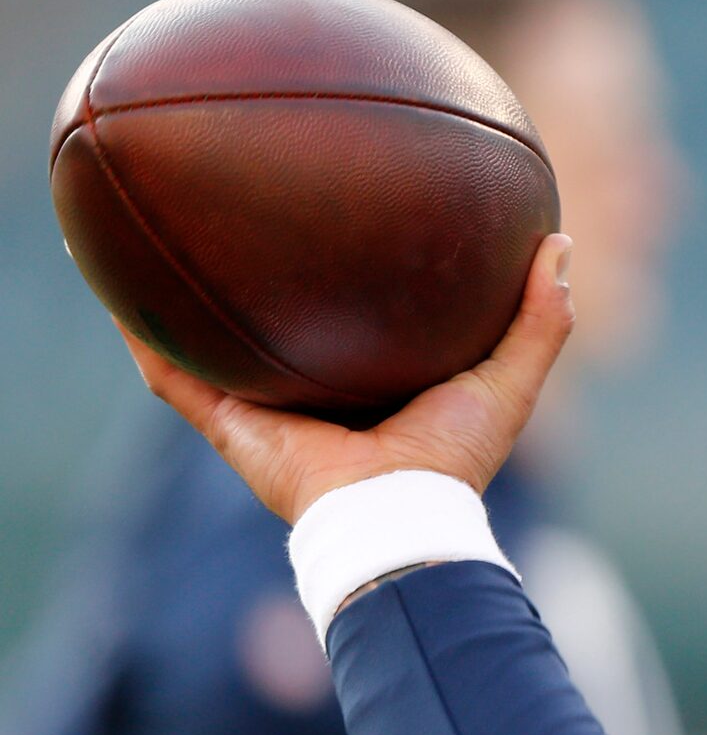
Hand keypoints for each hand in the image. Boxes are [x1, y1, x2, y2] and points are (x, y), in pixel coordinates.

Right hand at [121, 235, 575, 523]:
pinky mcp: (233, 429)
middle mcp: (314, 398)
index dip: (341, 282)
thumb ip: (541, 317)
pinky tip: (119, 296)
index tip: (335, 226)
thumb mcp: (510, 376)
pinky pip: (175, 380)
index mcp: (374, 388)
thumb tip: (558, 241)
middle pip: (274, 333)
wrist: (398, 515)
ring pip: (210, 350)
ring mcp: (267, 414)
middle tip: (236, 219)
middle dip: (252, 285)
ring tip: (151, 245)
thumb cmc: (456, 457)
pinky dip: (145, 341)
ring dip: (179, 306)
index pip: (350, 326)